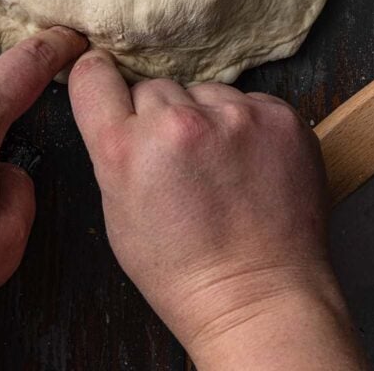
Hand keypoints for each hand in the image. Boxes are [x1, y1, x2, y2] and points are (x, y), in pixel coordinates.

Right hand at [69, 52, 364, 370]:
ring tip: (221, 169)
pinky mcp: (278, 116)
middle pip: (154, 87)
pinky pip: (250, 101)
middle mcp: (178, 123)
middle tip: (180, 163)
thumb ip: (116, 149)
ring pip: (204, 91)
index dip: (98, 76)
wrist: (259, 298)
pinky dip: (248, 126)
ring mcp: (234, 116)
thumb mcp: (120, 213)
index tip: (105, 74)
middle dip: (162, 117)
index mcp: (125, 149)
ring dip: (208, 118)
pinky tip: (251, 166)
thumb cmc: (184, 270)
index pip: (94, 76)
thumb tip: (121, 102)